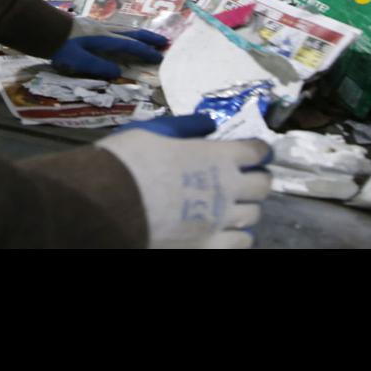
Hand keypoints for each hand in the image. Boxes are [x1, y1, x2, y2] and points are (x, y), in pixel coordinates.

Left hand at [54, 15, 166, 78]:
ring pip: (124, 29)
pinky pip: (115, 28)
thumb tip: (119, 71)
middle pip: (132, 33)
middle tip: (164, 42)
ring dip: (139, 34)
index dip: (146, 52)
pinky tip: (123, 35)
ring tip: (148, 38)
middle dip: (149, 38)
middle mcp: (104, 30)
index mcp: (104, 39)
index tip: (160, 57)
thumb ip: (100, 67)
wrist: (42, 28)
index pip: (131, 46)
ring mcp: (97, 26)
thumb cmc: (60, 46)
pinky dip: (126, 33)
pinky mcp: (89, 27)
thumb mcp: (79, 61)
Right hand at [99, 119, 272, 248]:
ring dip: (246, 210)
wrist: (108, 204)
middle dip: (258, 180)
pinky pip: (240, 243)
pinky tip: (226, 233)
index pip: (257, 152)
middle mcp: (227, 188)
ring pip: (253, 217)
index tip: (257, 154)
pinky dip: (237, 237)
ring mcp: (220, 221)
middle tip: (247, 181)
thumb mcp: (155, 132)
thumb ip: (186, 128)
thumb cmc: (127, 161)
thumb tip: (209, 123)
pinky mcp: (209, 247)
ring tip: (234, 209)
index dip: (260, 152)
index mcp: (218, 156)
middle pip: (262, 186)